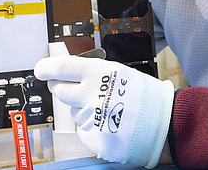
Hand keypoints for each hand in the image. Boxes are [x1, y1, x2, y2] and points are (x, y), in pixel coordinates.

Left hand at [34, 56, 173, 168]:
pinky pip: (83, 131)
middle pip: (59, 90)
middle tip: (76, 89)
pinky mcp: (94, 138)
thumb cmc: (146, 97)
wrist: (166, 125)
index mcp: (98, 73)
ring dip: (84, 110)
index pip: (60, 68)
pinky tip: (110, 124)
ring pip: (74, 112)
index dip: (46, 68)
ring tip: (108, 110)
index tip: (41, 69)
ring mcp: (91, 118)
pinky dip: (93, 128)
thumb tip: (68, 72)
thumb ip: (92, 73)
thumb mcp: (120, 73)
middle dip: (63, 88)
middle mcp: (91, 95)